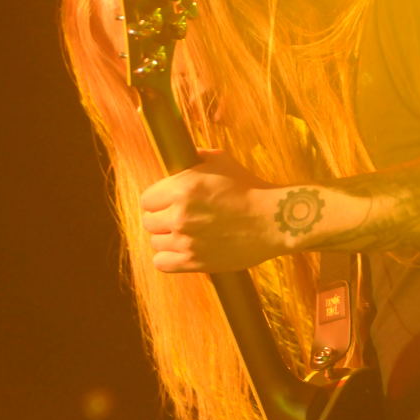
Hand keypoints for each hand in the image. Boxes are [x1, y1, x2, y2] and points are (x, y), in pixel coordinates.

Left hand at [140, 149, 284, 272]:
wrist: (273, 220)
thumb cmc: (249, 188)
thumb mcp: (221, 162)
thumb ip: (196, 158)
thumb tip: (182, 156)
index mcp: (182, 188)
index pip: (146, 199)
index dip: (156, 200)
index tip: (165, 203)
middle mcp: (180, 215)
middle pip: (148, 222)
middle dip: (161, 219)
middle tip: (176, 219)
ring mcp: (186, 241)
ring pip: (155, 242)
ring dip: (166, 238)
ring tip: (183, 235)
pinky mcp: (194, 262)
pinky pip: (162, 263)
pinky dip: (168, 258)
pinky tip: (180, 251)